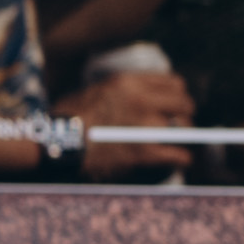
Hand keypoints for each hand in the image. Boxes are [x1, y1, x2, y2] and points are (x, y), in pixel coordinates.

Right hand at [59, 64, 189, 182]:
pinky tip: (181, 160)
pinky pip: (179, 155)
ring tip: (179, 142)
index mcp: (129, 83)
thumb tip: (143, 97)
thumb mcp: (97, 90)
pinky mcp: (144, 152)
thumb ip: (124, 91)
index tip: (176, 103)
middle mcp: (142, 100)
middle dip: (185, 115)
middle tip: (180, 124)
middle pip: (185, 104)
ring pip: (185, 128)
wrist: (58, 143)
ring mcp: (145, 126)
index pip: (174, 83)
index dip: (178, 95)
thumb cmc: (70, 118)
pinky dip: (182, 158)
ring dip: (184, 136)